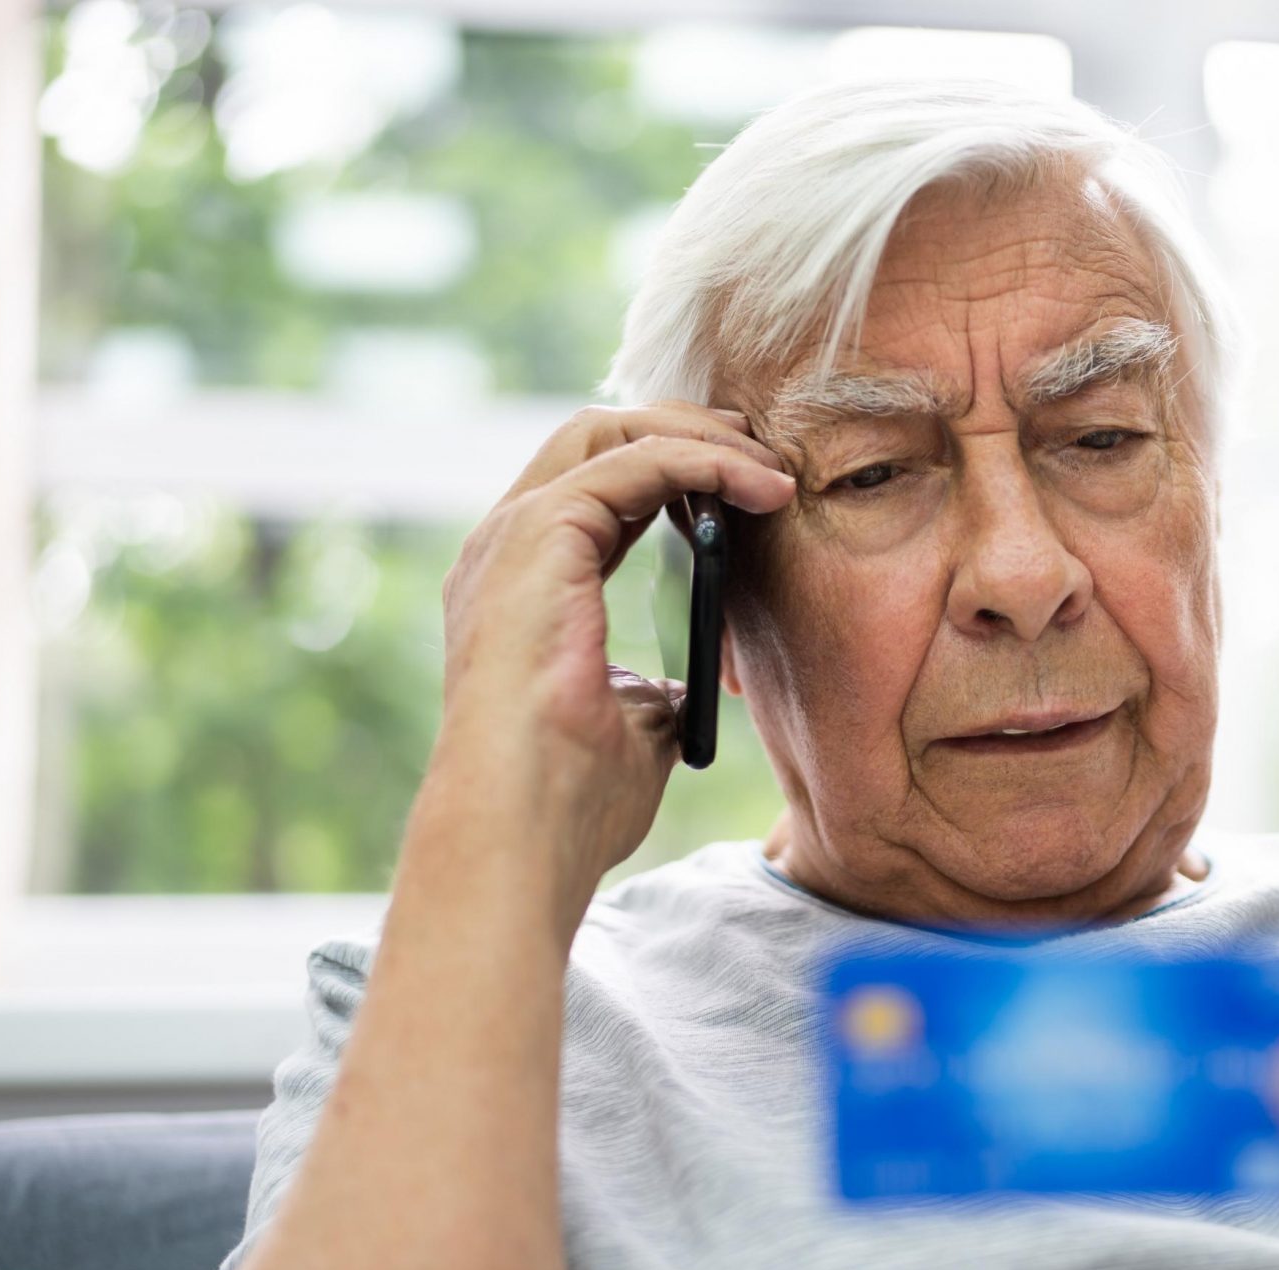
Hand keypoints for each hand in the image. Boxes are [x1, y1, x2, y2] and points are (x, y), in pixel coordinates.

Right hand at [429, 402, 795, 903]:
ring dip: (702, 439)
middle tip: (766, 455)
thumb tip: (690, 687)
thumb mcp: (634, 729)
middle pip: (596, 438)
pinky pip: (634, 462)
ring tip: (772, 468)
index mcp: (523, 586)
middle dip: (687, 432)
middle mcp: (506, 548)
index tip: (751, 489)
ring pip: (610, 431)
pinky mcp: (538, 535)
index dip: (673, 473)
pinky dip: (703, 462)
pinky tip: (759, 487)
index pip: (596, 491)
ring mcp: (513, 536)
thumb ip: (655, 691)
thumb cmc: (570, 802)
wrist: (524, 830)